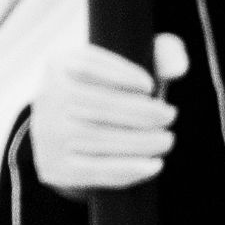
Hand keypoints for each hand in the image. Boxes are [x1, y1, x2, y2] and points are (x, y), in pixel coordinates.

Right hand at [27, 36, 191, 194]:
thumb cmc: (113, 89)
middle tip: (169, 115)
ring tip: (166, 140)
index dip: (125, 76)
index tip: (150, 86)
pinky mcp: (54, 166)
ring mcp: (48, 135)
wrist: (71, 130)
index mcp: (61, 64)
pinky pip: (94, 170)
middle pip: (99, 106)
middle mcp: (47, 98)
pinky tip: (153, 166)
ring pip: (99, 139)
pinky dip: (127, 170)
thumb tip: (177, 68)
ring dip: (141, 142)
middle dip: (143, 112)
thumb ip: (163, 53)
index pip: (92, 66)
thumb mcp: (133, 63)